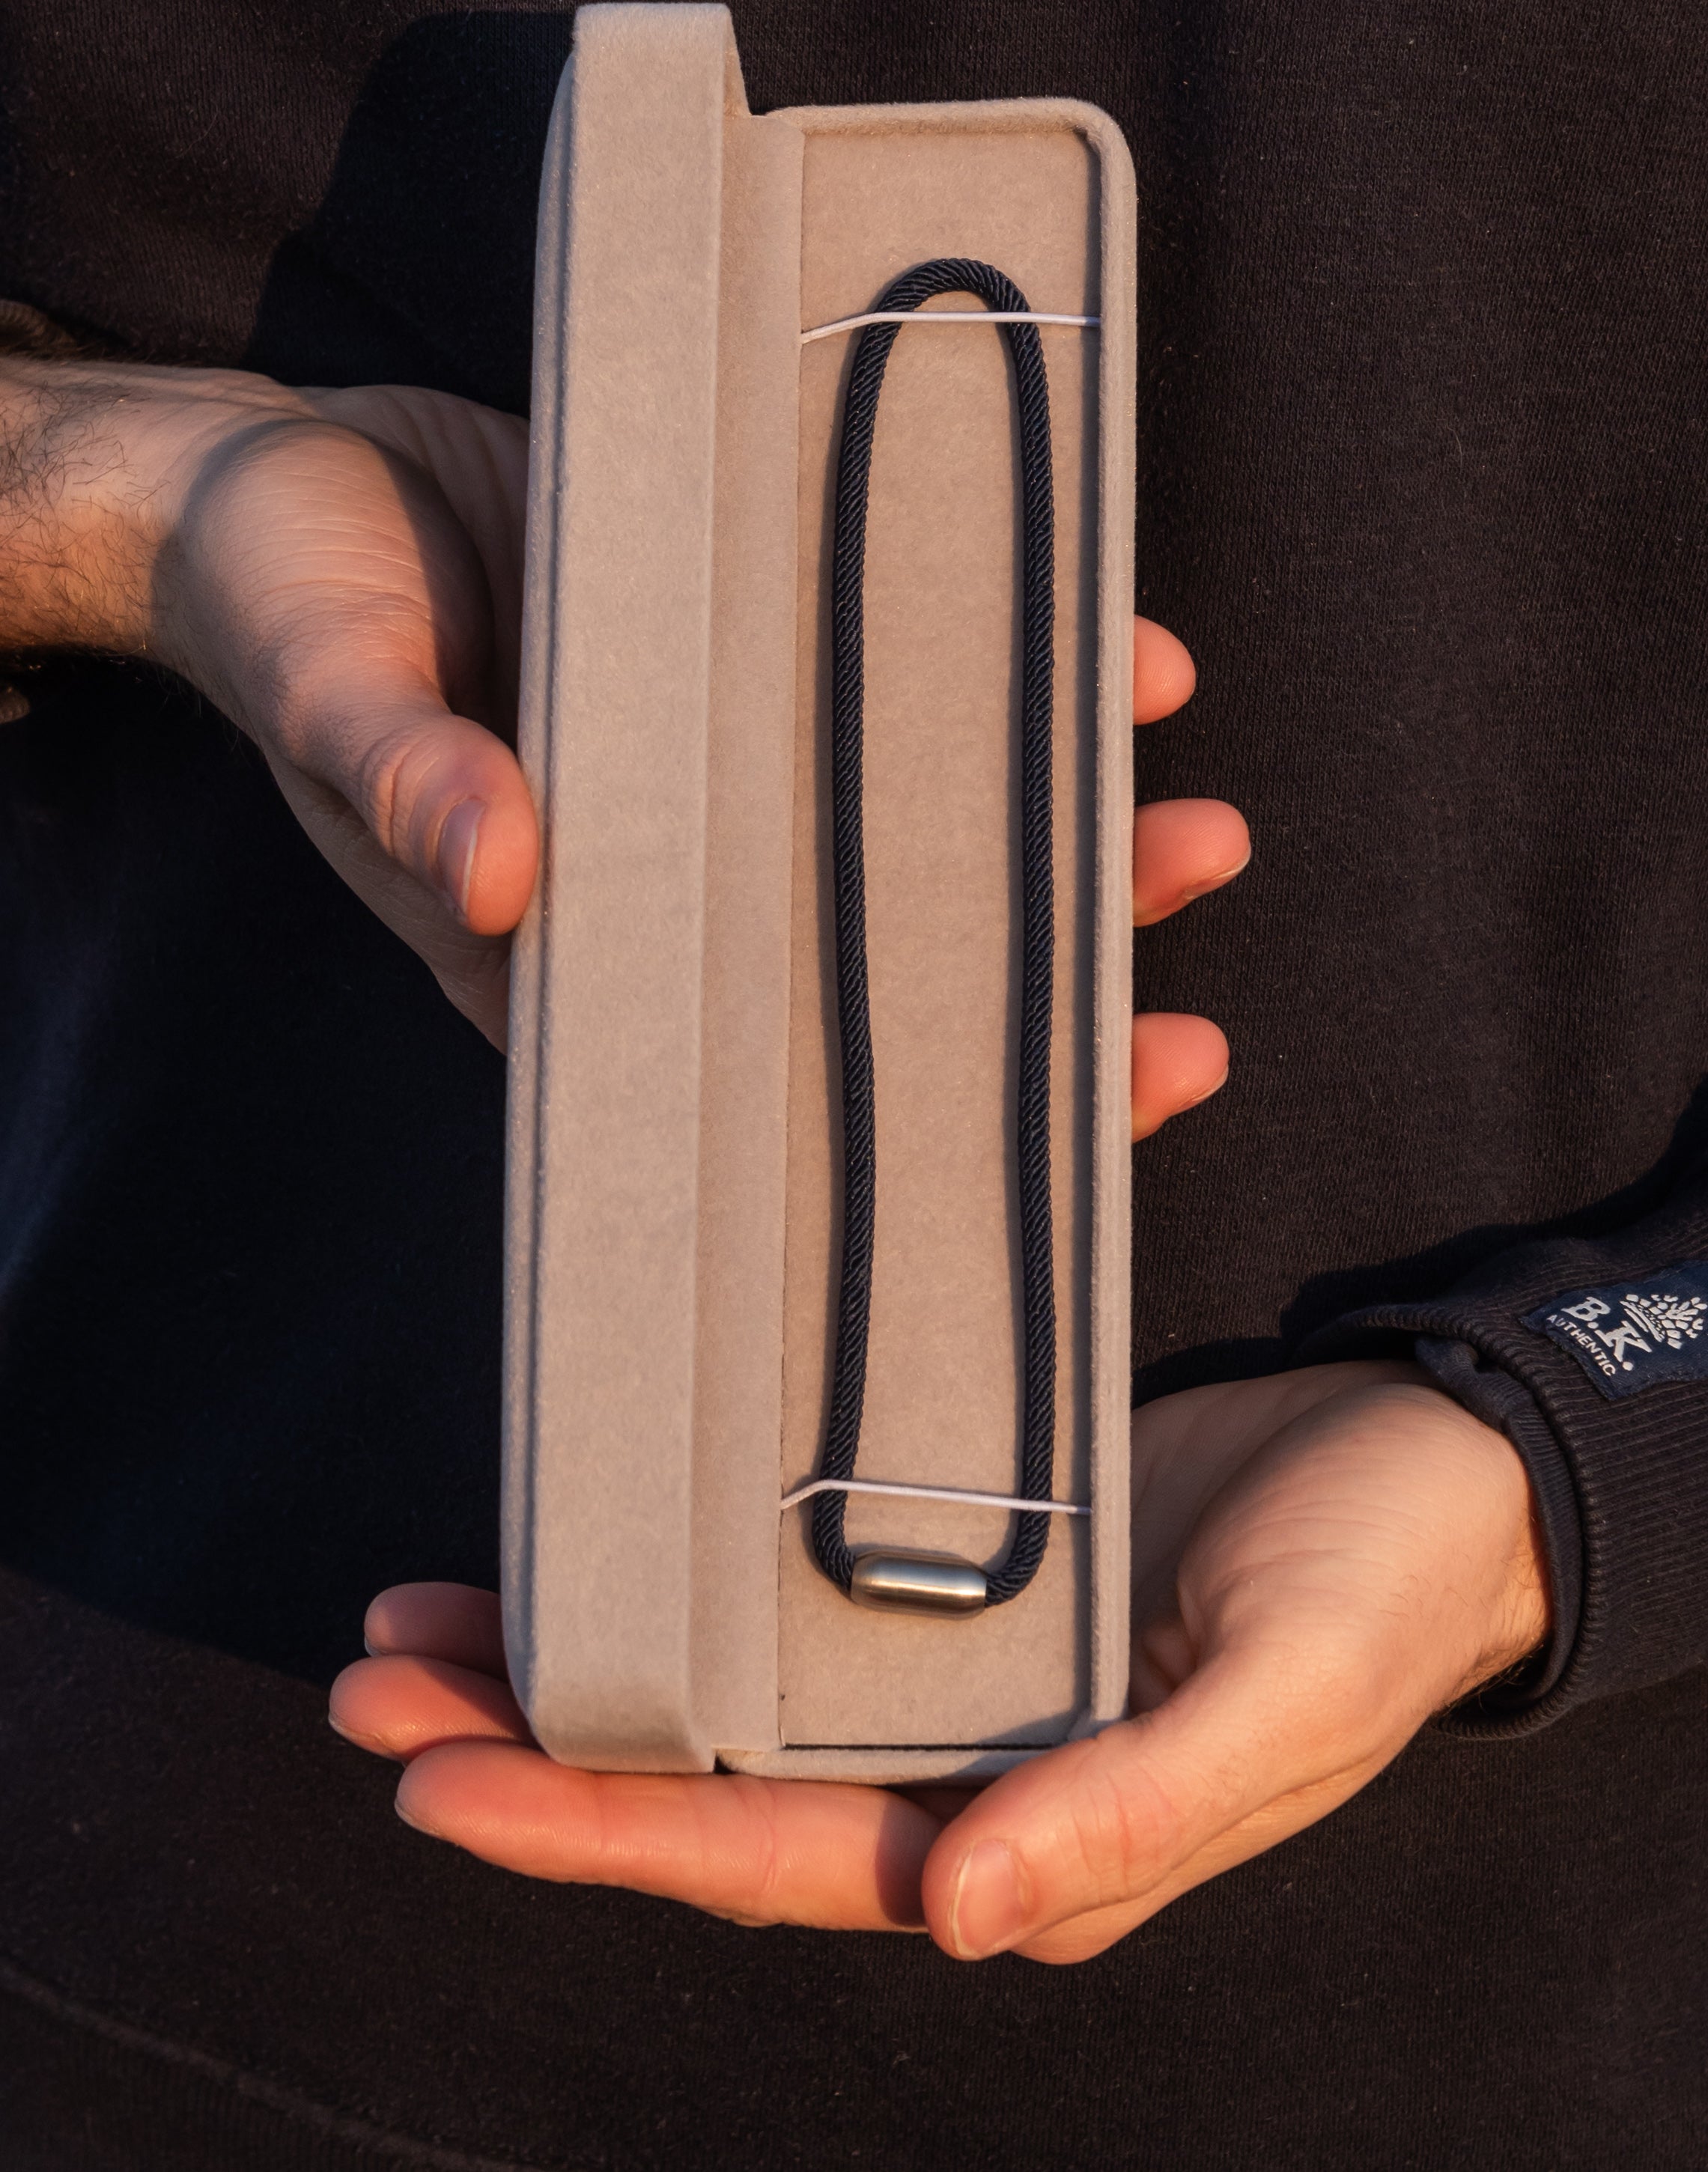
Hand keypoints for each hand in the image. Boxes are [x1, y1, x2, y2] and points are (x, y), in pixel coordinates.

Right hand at [0, 358, 1242, 1072]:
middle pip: (887, 966)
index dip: (925, 1119)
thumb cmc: (284, 607)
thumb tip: (503, 875)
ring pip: (927, 828)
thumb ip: (409, 777)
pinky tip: (1128, 660)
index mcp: (582, 936)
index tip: (1074, 1134)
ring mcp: (737, 755)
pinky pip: (911, 673)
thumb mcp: (333, 687)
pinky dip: (1018, 675)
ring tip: (1205, 834)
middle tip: (1183, 1024)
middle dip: (1042, 997)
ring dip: (1068, 839)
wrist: (279, 470)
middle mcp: (686, 866)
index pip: (771, 1070)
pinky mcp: (761, 636)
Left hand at [329, 1363, 1546, 1959]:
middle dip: (532, 1758)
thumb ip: (1133, 1816)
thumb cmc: (1385, 1592)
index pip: (775, 1863)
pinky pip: (782, 1607)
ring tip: (412, 1631)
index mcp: (1033, 1838)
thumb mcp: (1283, 1701)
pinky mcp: (961, 1576)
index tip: (442, 1792)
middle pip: (709, 1794)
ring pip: (724, 1706)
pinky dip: (672, 1589)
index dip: (602, 1834)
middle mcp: (968, 1776)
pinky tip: (578, 1552)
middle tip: (367, 1694)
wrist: (1446, 1471)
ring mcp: (954, 1681)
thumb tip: (964, 1919)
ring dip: (570, 1673)